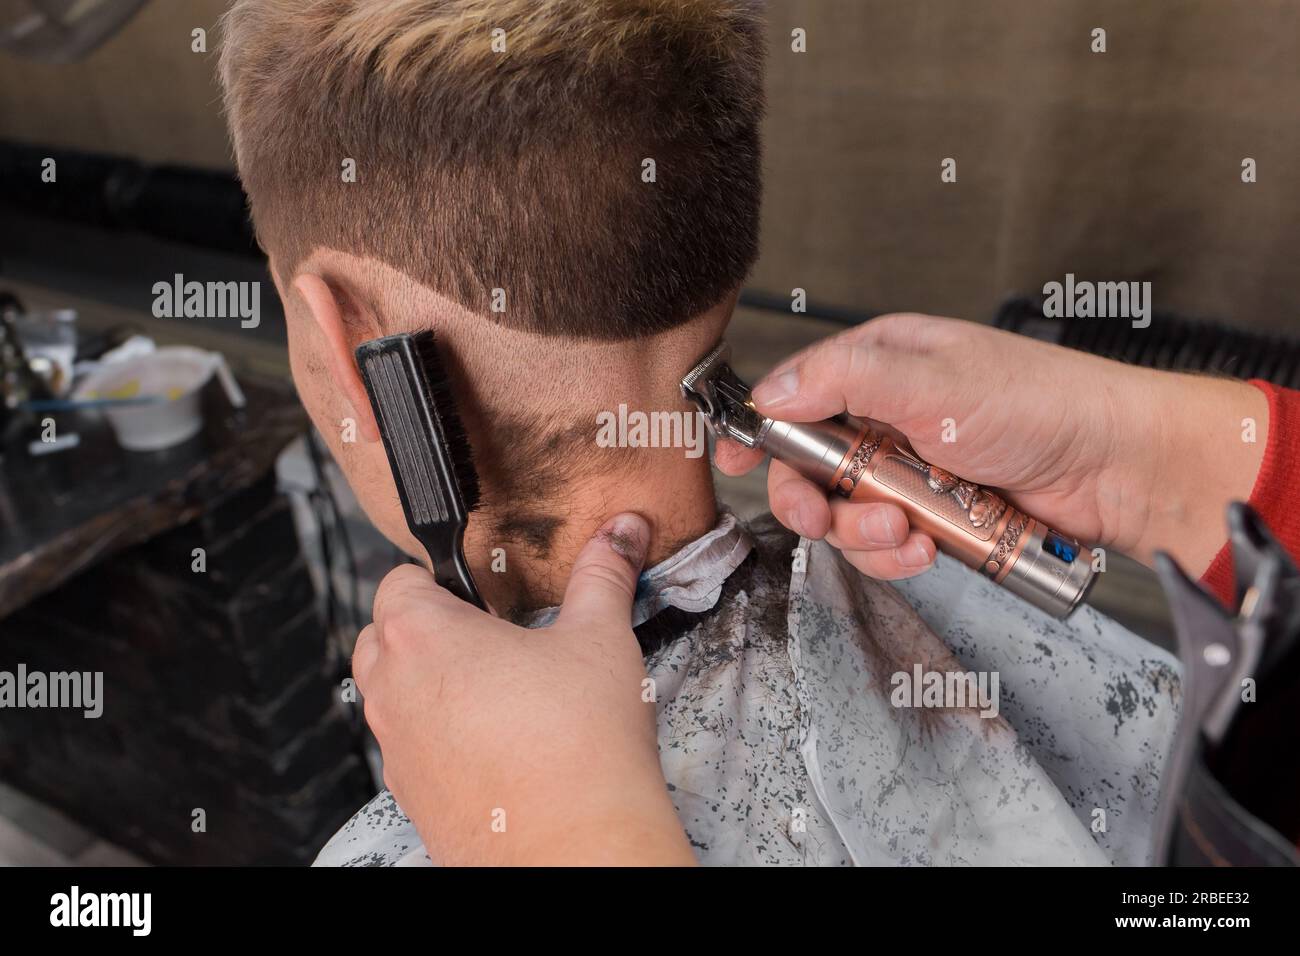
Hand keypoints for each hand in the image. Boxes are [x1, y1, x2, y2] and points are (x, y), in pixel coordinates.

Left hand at [351, 513, 694, 865]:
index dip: (438, 576)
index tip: (478, 589)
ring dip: (426, 685)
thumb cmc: (579, 743)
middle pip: (380, 638)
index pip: (397, 581)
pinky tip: (496, 744)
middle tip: (485, 636)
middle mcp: (394, 693)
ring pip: (390, 698)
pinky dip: (438, 738)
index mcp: (423, 638)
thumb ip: (603, 574)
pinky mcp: (412, 799)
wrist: (576, 845)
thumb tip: (621, 532)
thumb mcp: (599, 637)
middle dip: (421, 628)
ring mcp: (398, 751)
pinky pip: (410, 751)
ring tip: (495, 690)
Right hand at [716, 314, 1266, 578]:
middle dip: (810, 498)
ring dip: (861, 533)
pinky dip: (896, 555)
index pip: (797, 393)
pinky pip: (886, 545)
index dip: (760, 429)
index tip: (734, 459)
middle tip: (821, 512)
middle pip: (809, 466)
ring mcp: (910, 471)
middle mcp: (888, 417)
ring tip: (901, 532)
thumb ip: (844, 380)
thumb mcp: (932, 380)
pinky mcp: (934, 516)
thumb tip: (772, 391)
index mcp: (881, 365)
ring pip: (844, 514)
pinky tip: (923, 549)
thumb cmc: (1041, 403)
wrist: (1117, 467)